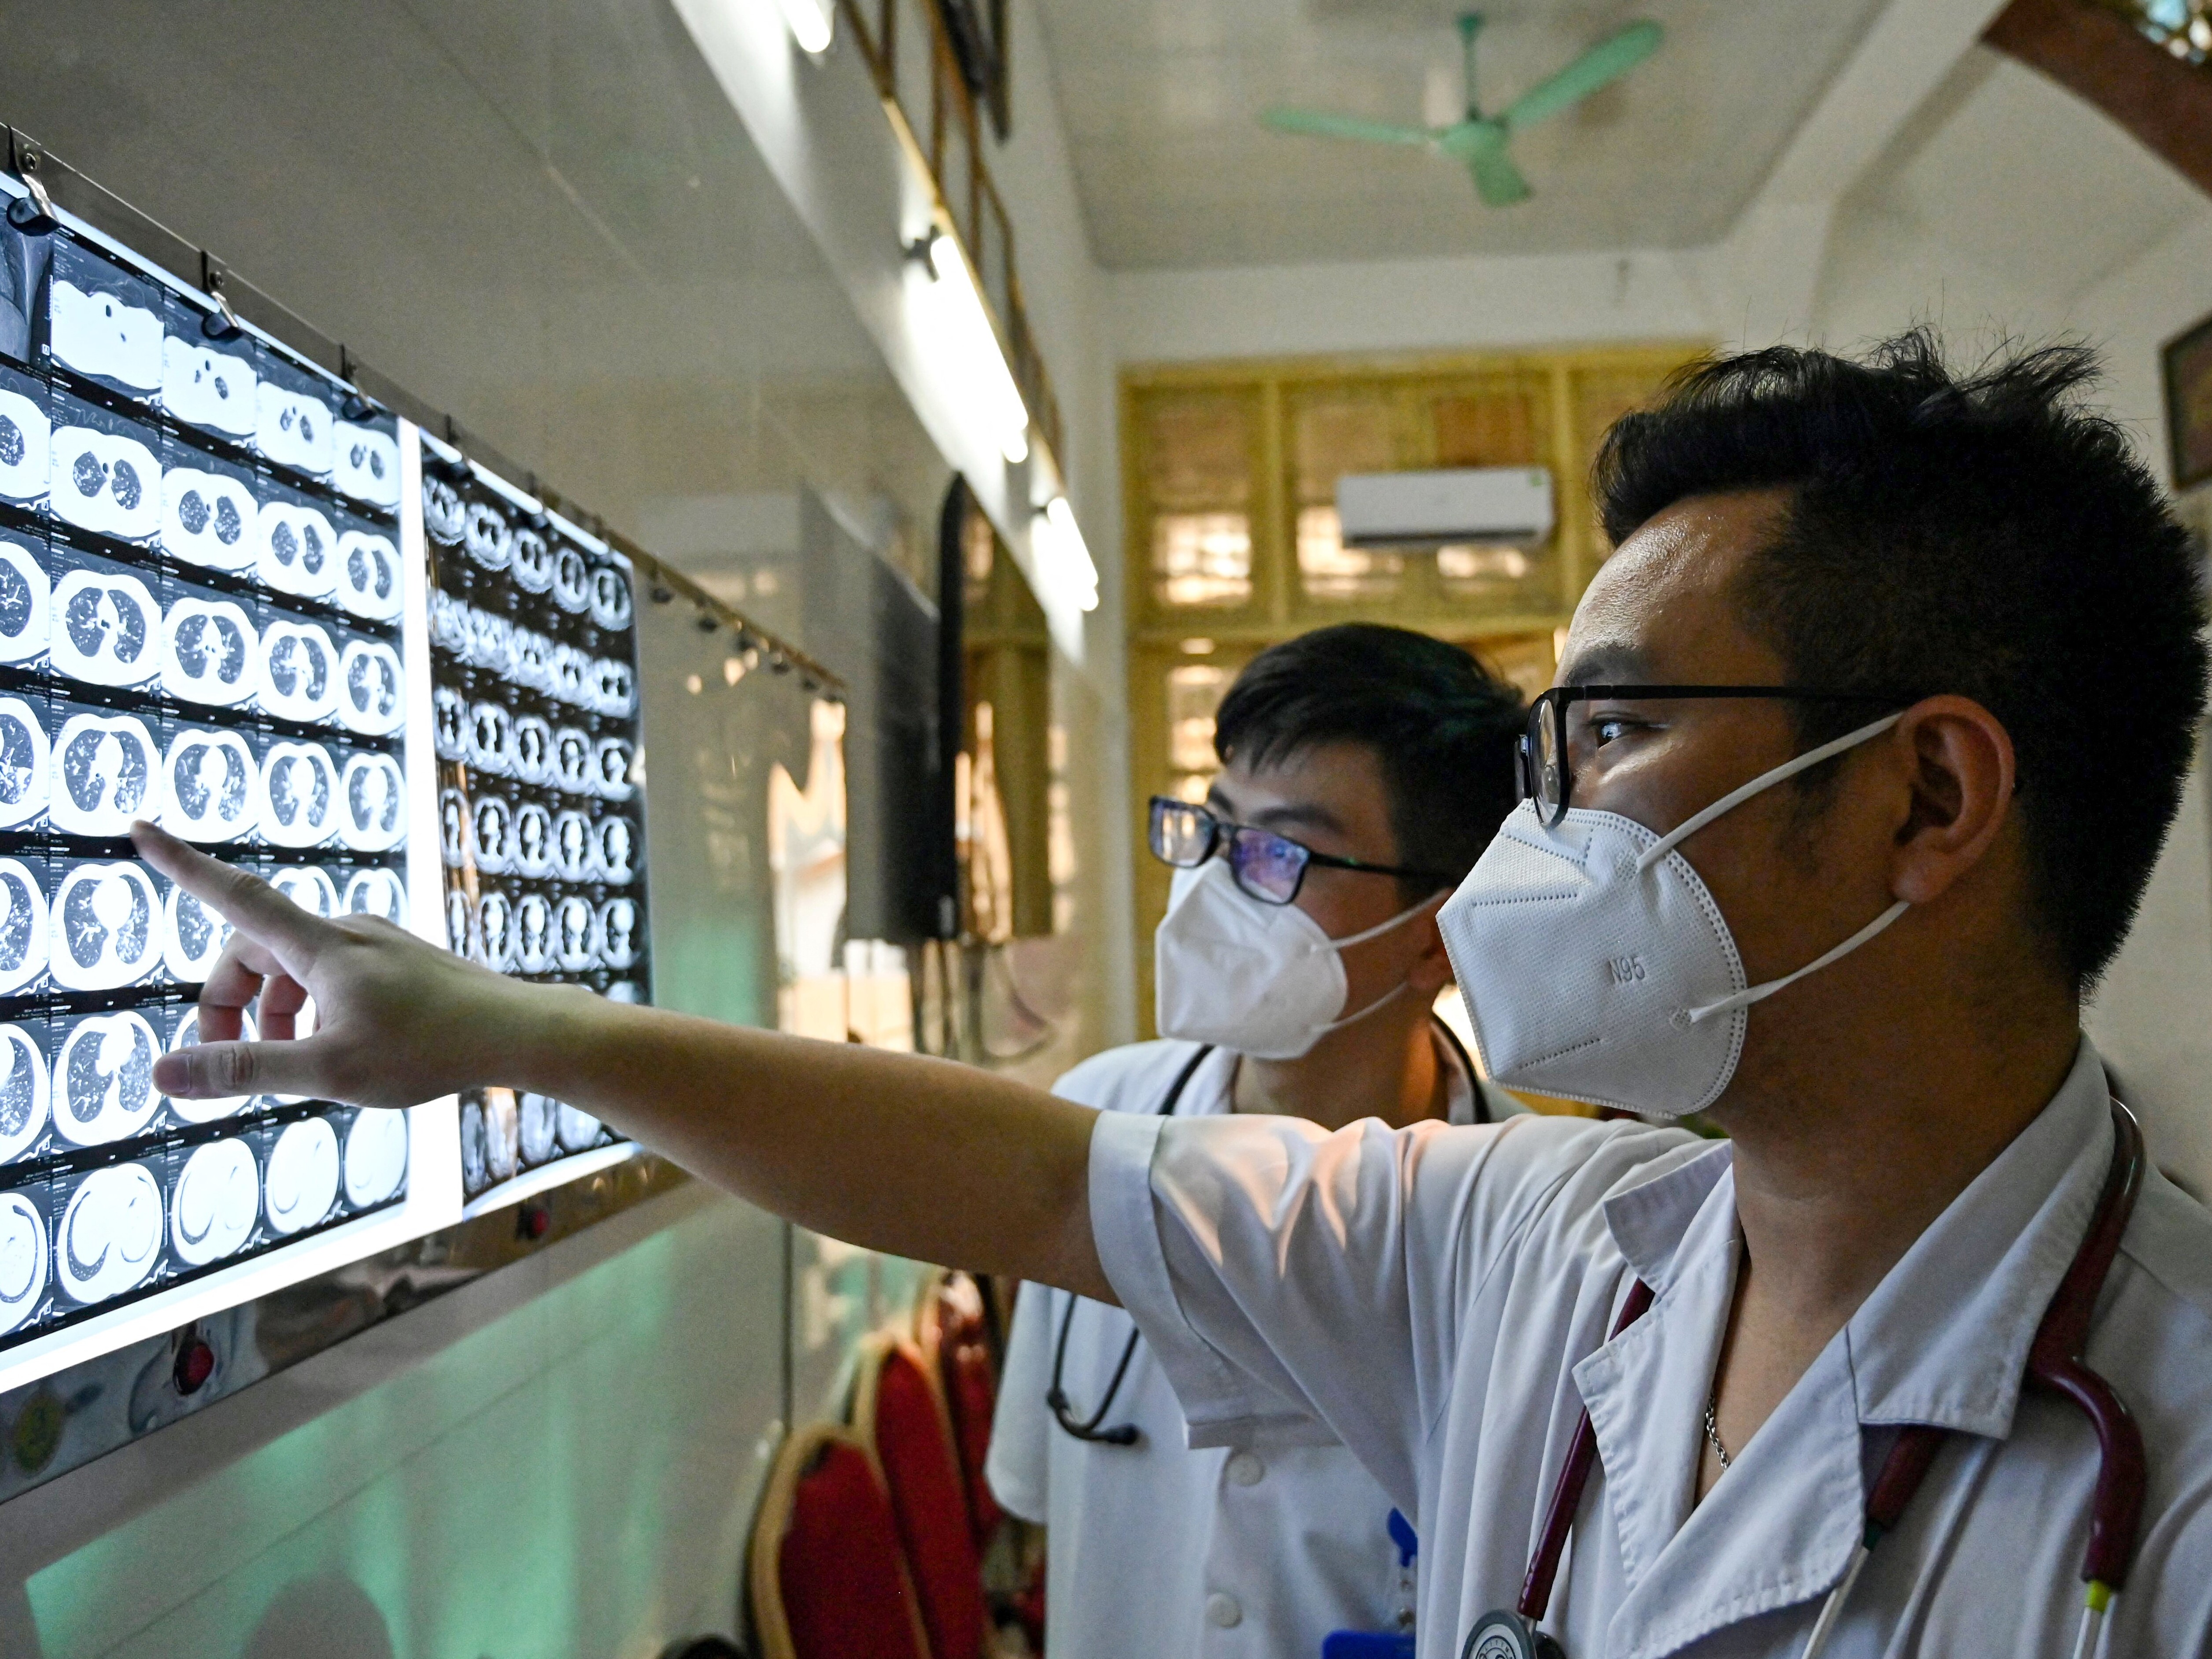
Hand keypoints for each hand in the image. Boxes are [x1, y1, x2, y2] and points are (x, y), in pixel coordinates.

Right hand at [133, 821, 549, 1107]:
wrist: (517, 1033)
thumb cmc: (432, 1049)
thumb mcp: (327, 1070)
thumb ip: (244, 1069)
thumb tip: (163, 1072)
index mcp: (322, 945)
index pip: (233, 895)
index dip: (182, 864)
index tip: (139, 829)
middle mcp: (347, 931)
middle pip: (254, 951)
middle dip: (231, 1003)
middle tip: (233, 1062)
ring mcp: (375, 943)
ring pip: (295, 969)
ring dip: (276, 1014)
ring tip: (296, 1062)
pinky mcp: (398, 959)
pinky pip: (331, 974)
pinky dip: (313, 1009)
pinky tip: (340, 1049)